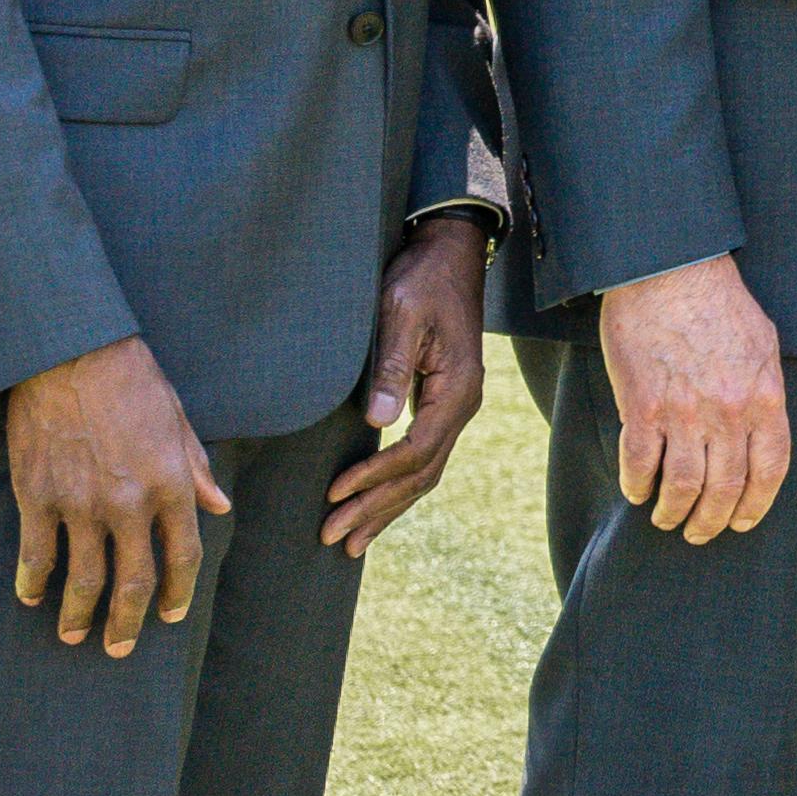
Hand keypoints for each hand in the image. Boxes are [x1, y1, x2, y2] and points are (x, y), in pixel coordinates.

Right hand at [5, 332, 229, 655]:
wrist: (71, 352)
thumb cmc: (131, 380)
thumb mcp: (178, 421)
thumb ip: (197, 469)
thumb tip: (220, 506)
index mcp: (172, 484)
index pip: (183, 556)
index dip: (178, 592)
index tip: (171, 614)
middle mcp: (130, 503)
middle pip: (134, 583)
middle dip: (128, 624)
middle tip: (119, 648)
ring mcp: (81, 503)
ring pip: (84, 579)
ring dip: (79, 615)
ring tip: (73, 635)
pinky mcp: (38, 495)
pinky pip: (37, 553)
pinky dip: (33, 581)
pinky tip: (32, 595)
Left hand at [322, 218, 492, 552]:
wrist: (450, 254)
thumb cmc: (421, 279)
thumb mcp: (400, 314)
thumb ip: (389, 365)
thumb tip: (376, 422)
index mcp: (456, 390)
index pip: (416, 451)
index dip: (375, 477)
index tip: (335, 493)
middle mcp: (462, 407)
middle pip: (421, 475)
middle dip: (376, 508)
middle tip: (334, 538)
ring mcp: (454, 408)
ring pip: (424, 474)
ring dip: (387, 508)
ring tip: (351, 541)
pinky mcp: (440, 403)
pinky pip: (422, 458)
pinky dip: (397, 487)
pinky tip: (375, 504)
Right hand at [595, 250, 792, 542]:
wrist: (670, 269)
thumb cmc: (719, 302)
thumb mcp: (764, 345)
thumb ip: (764, 392)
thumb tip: (761, 429)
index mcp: (765, 398)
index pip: (770, 472)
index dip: (755, 506)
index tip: (742, 522)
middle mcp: (729, 413)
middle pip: (725, 490)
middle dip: (712, 522)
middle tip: (699, 533)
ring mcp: (685, 413)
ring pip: (683, 488)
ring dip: (673, 513)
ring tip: (666, 519)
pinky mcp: (642, 407)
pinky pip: (639, 465)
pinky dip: (637, 486)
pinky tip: (636, 491)